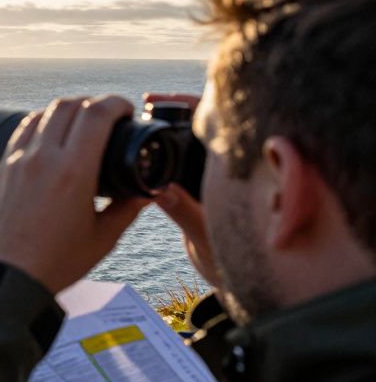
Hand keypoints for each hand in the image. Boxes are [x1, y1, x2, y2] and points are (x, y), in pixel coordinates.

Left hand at [0, 95, 149, 293]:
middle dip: (93, 103)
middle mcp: (43, 158)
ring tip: (80, 125)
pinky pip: (22, 129)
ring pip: (43, 113)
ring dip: (66, 110)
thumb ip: (128, 209)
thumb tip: (148, 191)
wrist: (5, 278)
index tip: (126, 109)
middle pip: (69, 105)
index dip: (116, 103)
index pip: (96, 114)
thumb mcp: (103, 238)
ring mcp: (18, 160)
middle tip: (108, 117)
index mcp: (73, 172)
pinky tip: (50, 136)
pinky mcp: (2, 168)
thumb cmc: (55, 263)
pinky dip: (41, 123)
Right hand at [144, 92, 220, 289]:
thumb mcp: (205, 238)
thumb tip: (161, 190)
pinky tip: (145, 140)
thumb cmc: (229, 264)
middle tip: (150, 100)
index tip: (168, 99)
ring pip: (194, 140)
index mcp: (236, 176)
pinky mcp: (198, 187)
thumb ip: (185, 213)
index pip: (223, 126)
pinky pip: (182, 158)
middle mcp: (228, 170)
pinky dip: (165, 147)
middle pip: (207, 126)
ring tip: (146, 110)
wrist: (229, 282)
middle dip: (179, 108)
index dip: (195, 106)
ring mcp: (214, 177)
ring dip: (171, 125)